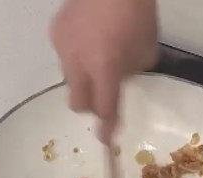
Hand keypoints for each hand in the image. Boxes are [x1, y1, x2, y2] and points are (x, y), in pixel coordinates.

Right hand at [49, 0, 158, 143]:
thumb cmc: (137, 12)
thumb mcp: (147, 49)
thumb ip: (132, 71)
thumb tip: (121, 78)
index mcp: (105, 68)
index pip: (105, 108)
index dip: (107, 127)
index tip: (107, 139)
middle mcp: (78, 63)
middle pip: (78, 103)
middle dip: (91, 104)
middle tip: (103, 92)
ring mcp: (63, 48)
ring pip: (70, 78)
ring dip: (83, 76)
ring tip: (97, 53)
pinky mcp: (55, 33)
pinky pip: (65, 54)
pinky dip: (76, 53)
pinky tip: (88, 35)